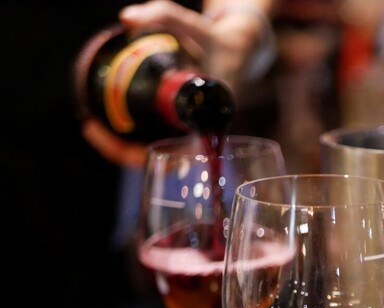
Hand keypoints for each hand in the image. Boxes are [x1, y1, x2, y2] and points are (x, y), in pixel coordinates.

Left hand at [82, 0, 274, 166]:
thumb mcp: (196, 26)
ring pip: (155, 155)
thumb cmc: (218, 43)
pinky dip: (133, 138)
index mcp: (209, 121)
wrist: (240, 52)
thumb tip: (127, 18)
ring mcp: (191, 134)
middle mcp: (201, 134)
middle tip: (90, 126)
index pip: (176, 155)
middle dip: (121, 151)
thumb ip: (165, 15)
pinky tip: (111, 123)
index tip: (104, 131)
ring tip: (94, 126)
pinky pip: (157, 142)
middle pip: (159, 162)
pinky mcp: (184, 128)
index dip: (137, 154)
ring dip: (124, 147)